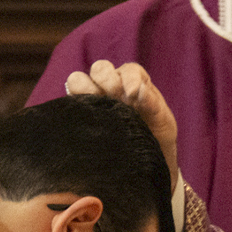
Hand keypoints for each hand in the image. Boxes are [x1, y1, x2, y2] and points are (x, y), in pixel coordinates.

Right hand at [66, 60, 178, 192]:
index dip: (129, 78)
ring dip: (84, 87)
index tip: (133, 93)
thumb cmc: (156, 136)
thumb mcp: (161, 119)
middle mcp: (111, 87)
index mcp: (134, 83)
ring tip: (96, 105)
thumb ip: (151, 102)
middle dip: (107, 77)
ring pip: (77, 80)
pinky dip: (74, 105)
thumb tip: (137, 91)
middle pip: (100, 68)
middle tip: (115, 95)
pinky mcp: (80, 114)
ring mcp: (93, 99)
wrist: (144, 162)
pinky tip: (86, 121)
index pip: (128, 71)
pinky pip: (69, 103)